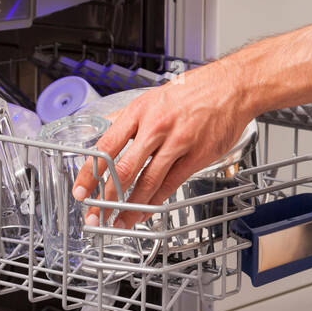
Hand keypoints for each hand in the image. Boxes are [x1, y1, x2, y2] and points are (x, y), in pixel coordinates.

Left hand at [71, 64, 253, 228]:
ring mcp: (177, 143)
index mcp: (140, 111)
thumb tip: (105, 134)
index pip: (106, 146)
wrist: (230, 88)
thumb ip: (128, 119)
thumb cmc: (193, 91)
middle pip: (124, 169)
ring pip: (147, 183)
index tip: (81, 191)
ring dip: (130, 207)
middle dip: (106, 198)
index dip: (90, 173)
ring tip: (120, 222)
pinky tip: (146, 212)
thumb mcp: (152, 97)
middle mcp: (156, 126)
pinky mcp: (196, 157)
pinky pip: (170, 185)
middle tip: (96, 215)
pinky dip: (155, 202)